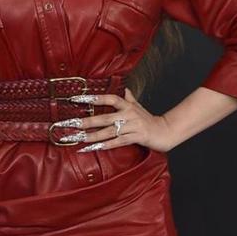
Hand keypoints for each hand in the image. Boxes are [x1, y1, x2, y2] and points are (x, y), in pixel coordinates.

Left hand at [58, 88, 172, 153]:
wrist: (165, 131)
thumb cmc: (149, 119)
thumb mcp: (138, 106)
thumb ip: (129, 98)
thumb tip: (124, 87)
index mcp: (127, 105)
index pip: (109, 98)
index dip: (94, 98)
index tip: (77, 98)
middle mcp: (129, 114)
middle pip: (105, 117)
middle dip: (87, 121)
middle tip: (71, 124)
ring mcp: (133, 126)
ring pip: (109, 131)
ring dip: (93, 136)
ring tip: (79, 138)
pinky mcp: (136, 137)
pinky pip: (118, 142)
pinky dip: (106, 145)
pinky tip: (94, 148)